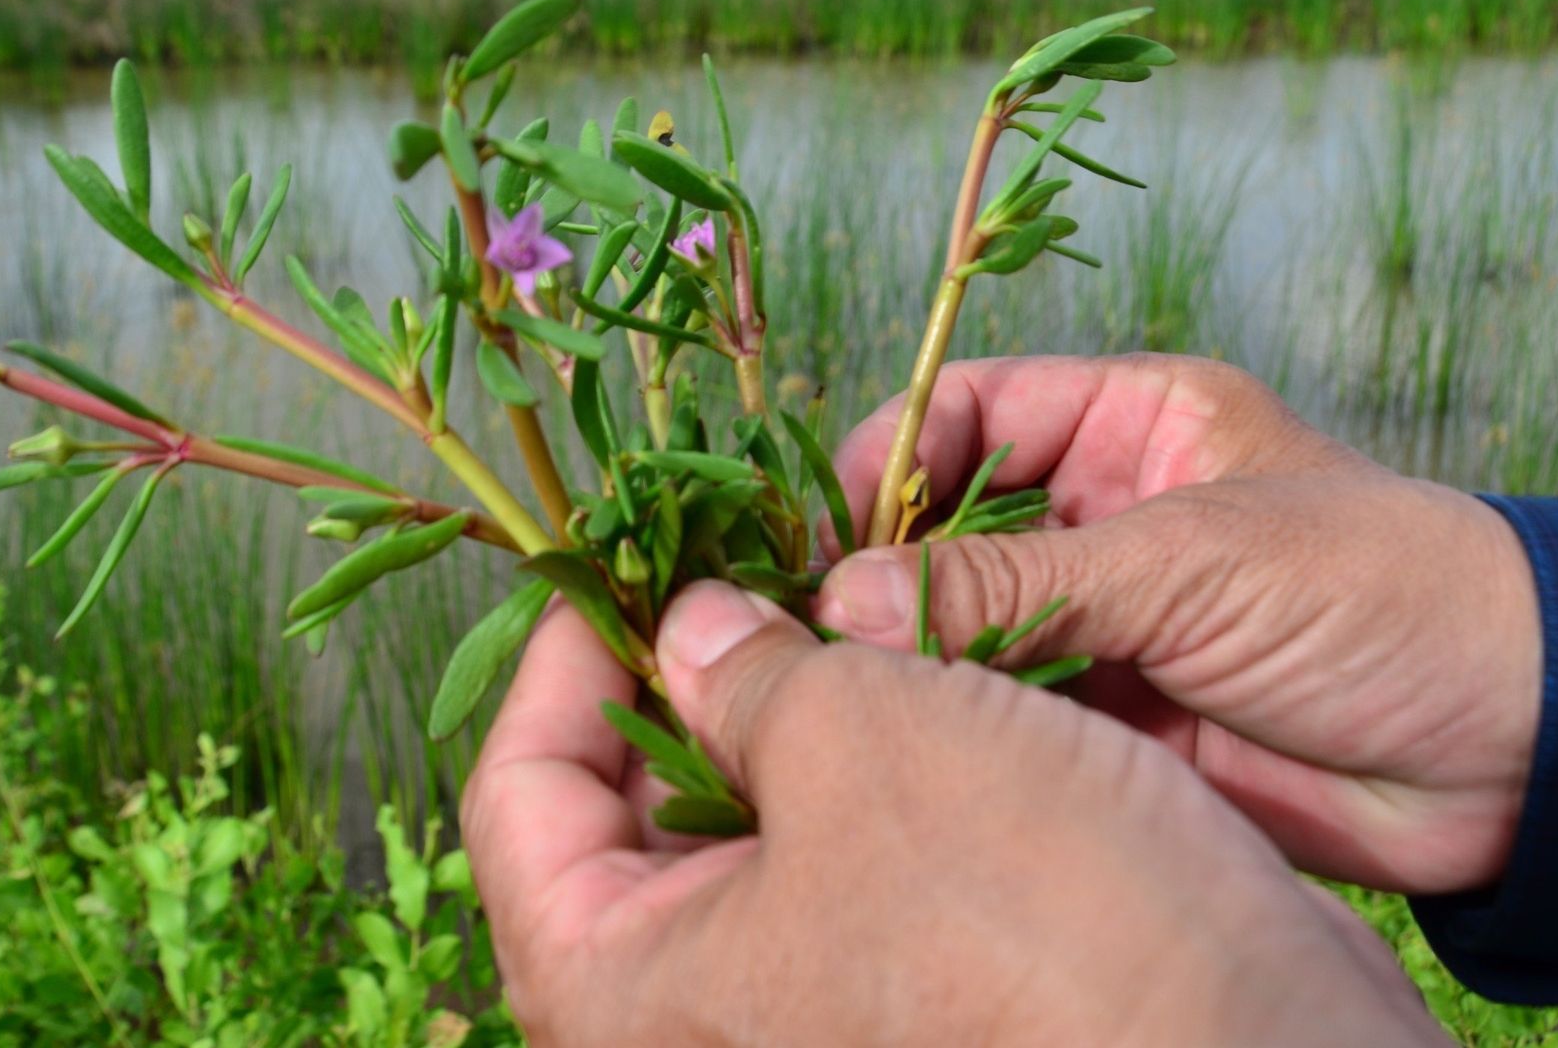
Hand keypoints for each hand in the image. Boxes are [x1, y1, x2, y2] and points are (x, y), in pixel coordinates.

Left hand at [463, 582, 1447, 1046]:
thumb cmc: (1037, 917)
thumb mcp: (863, 743)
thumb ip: (747, 671)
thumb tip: (696, 627)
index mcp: (623, 993)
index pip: (520, 795)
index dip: (565, 653)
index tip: (627, 559)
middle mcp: (696, 1015)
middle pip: (624, 806)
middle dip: (682, 667)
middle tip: (743, 557)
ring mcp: (800, 1003)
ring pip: (743, 817)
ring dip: (781, 699)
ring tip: (831, 592)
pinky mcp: (897, 982)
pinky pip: (836, 843)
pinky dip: (854, 751)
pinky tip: (902, 666)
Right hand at [818, 354, 1541, 893]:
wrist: (1511, 748)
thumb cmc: (1375, 595)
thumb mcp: (1187, 560)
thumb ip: (1014, 581)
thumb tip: (845, 599)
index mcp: (1132, 423)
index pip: (969, 412)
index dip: (888, 459)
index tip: (823, 528)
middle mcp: (1104, 514)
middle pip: (948, 524)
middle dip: (881, 569)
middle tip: (815, 624)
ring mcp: (1104, 620)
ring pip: (966, 625)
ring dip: (911, 654)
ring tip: (848, 687)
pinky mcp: (1112, 720)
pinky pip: (1006, 711)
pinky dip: (959, 725)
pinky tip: (911, 741)